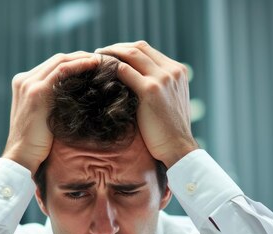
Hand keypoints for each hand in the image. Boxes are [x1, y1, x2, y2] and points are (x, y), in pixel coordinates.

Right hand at [3, 52, 100, 172]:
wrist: (22, 156)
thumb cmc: (37, 143)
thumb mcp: (44, 116)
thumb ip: (54, 102)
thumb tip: (77, 97)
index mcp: (24, 83)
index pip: (53, 65)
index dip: (75, 62)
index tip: (94, 65)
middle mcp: (24, 80)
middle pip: (58, 59)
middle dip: (81, 56)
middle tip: (102, 60)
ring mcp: (29, 84)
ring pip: (61, 61)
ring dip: (83, 58)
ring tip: (102, 60)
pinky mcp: (36, 91)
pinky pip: (61, 71)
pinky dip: (79, 65)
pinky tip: (93, 65)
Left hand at [95, 41, 198, 167]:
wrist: (177, 146)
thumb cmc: (168, 129)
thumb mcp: (168, 100)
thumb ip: (157, 86)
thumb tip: (134, 80)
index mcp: (177, 70)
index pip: (147, 50)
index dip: (126, 49)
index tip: (111, 55)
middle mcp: (172, 70)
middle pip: (138, 48)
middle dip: (116, 48)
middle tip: (98, 53)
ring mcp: (162, 78)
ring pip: (131, 55)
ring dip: (110, 54)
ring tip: (95, 60)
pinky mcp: (150, 89)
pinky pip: (125, 71)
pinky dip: (110, 68)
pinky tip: (100, 73)